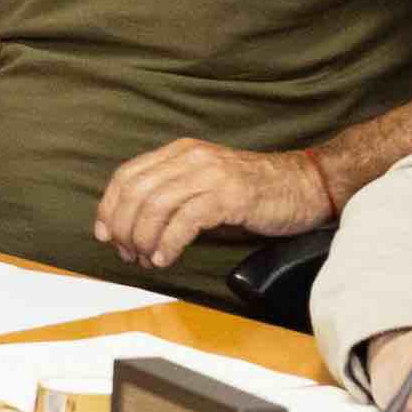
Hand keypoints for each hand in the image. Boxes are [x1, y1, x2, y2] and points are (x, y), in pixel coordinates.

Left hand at [92, 140, 332, 271]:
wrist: (307, 185)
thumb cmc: (254, 192)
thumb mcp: (205, 184)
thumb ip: (172, 194)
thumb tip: (130, 227)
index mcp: (180, 152)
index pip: (127, 175)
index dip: (109, 207)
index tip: (104, 234)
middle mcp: (192, 158)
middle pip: (136, 192)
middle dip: (123, 227)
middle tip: (127, 253)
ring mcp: (211, 175)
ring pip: (155, 205)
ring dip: (143, 238)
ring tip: (146, 259)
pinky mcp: (231, 195)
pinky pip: (185, 220)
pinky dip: (168, 243)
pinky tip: (165, 258)